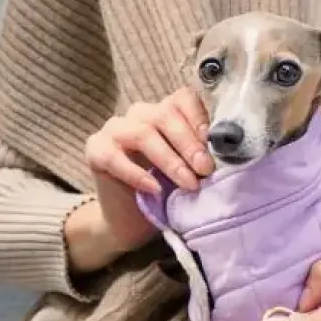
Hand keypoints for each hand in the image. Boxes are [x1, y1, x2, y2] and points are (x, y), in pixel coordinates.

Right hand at [74, 89, 213, 264]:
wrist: (131, 222)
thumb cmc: (166, 191)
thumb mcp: (189, 170)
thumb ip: (200, 155)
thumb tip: (225, 150)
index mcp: (164, 112)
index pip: (182, 99)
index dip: (198, 118)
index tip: (212, 144)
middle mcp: (139, 114)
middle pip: (164, 115)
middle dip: (189, 143)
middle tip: (206, 170)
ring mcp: (114, 129)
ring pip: (142, 133)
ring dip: (169, 160)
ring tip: (188, 184)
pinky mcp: (95, 150)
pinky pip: (114, 157)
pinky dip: (136, 173)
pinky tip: (154, 188)